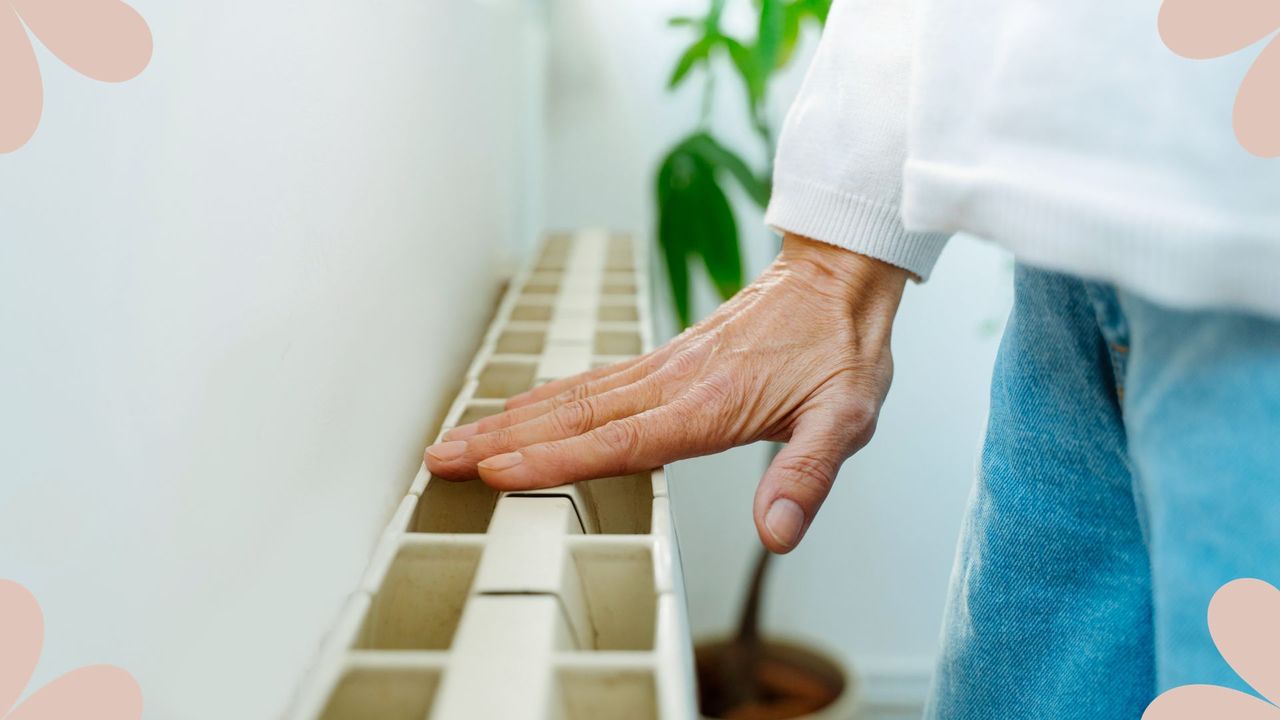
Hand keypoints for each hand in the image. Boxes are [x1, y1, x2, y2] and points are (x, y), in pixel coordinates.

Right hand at [425, 234, 907, 552]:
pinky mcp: (664, 360)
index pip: (617, 441)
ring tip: (458, 438)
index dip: (554, 462)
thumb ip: (805, 476)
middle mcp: (672, 383)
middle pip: (572, 418)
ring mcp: (662, 368)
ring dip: (511, 420)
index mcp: (709, 405)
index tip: (496, 474)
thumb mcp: (845, 419)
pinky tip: (521, 410)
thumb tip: (776, 534)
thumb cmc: (841, 350)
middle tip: (439, 459)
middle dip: (502, 442)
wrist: (837, 278)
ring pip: (571, 397)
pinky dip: (545, 398)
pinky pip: (591, 382)